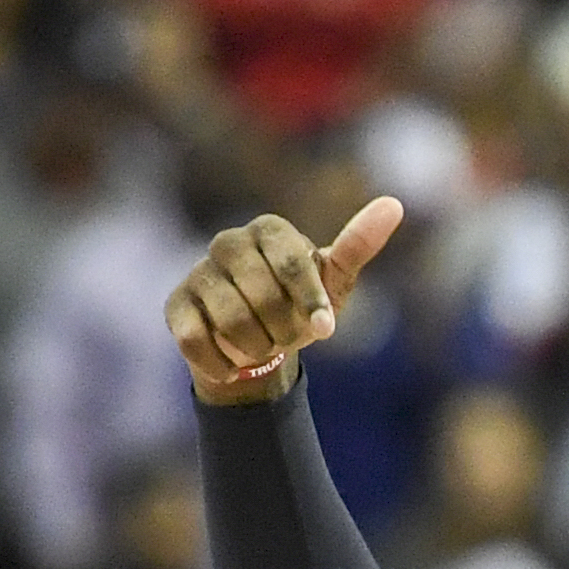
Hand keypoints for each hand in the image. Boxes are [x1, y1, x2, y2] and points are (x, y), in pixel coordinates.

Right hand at [163, 196, 403, 405]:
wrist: (260, 342)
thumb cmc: (301, 304)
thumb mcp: (335, 279)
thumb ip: (359, 245)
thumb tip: (393, 204)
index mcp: (270, 230)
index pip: (293, 263)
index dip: (310, 302)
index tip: (325, 329)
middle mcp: (229, 242)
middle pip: (262, 296)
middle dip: (284, 330)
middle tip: (287, 335)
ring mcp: (198, 271)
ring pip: (231, 322)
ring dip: (257, 348)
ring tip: (262, 345)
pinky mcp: (175, 304)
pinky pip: (196, 341)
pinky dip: (224, 364)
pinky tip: (234, 363)